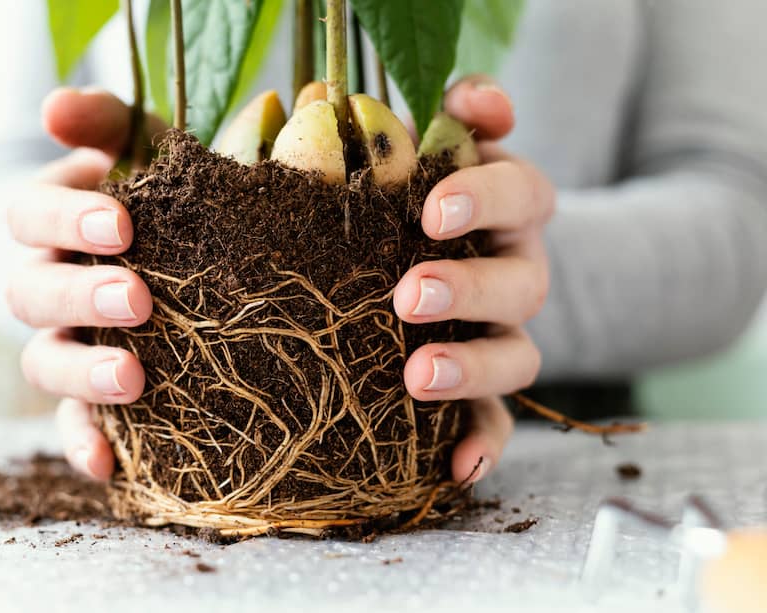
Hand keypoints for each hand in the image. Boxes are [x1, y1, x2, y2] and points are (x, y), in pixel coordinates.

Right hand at [6, 87, 162, 478]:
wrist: (172, 239)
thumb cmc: (153, 187)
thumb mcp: (138, 144)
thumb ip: (103, 120)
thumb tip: (55, 108)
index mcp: (52, 221)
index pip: (32, 216)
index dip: (67, 219)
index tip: (124, 225)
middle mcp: (47, 284)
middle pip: (33, 294)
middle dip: (81, 296)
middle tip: (138, 298)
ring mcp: (65, 339)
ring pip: (46, 362)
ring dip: (83, 372)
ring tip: (133, 378)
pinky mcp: (89, 388)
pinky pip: (72, 421)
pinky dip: (84, 442)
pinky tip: (110, 465)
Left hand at [393, 77, 554, 483]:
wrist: (432, 257)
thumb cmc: (418, 197)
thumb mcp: (435, 150)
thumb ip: (454, 119)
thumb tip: (474, 101)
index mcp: (509, 211)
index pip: (523, 193)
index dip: (487, 199)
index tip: (433, 210)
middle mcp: (518, 274)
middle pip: (521, 284)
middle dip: (469, 289)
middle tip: (409, 294)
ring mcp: (505, 337)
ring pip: (515, 358)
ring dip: (472, 369)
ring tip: (418, 375)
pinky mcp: (485, 392)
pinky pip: (498, 424)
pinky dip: (484, 445)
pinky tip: (457, 469)